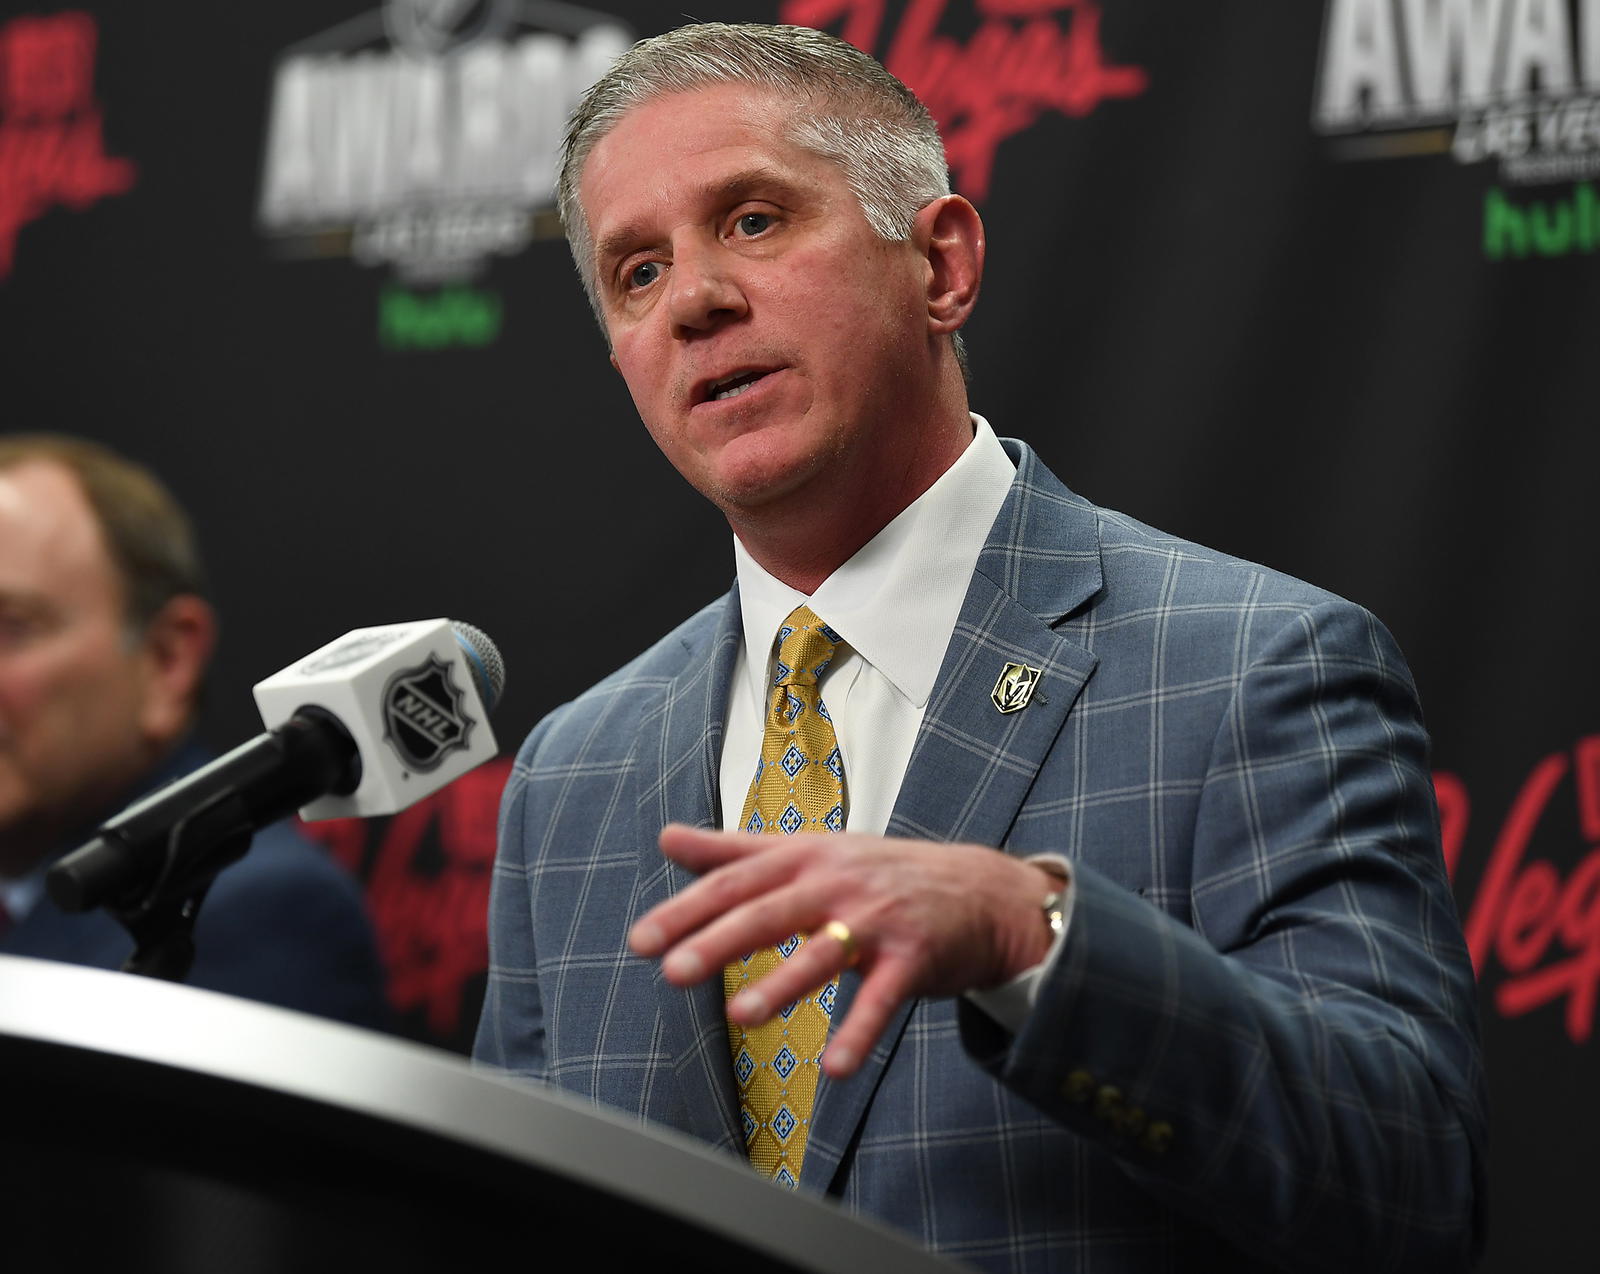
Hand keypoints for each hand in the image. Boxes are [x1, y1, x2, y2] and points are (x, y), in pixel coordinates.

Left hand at [628, 824, 1063, 1076]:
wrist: (979, 891)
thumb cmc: (881, 873)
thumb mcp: (808, 851)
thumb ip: (734, 849)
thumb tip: (667, 837)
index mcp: (804, 858)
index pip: (736, 882)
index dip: (687, 909)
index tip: (642, 939)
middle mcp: (836, 884)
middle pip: (770, 912)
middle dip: (719, 941)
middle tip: (672, 970)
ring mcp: (877, 920)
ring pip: (823, 952)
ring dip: (783, 984)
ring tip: (741, 1014)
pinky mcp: (913, 958)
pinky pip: (882, 999)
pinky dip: (859, 1032)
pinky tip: (835, 1067)